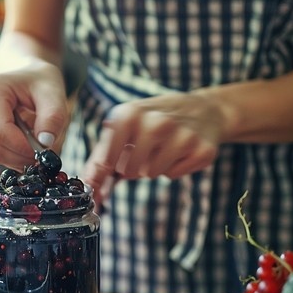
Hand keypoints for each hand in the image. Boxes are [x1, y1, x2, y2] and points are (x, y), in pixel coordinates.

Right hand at [0, 60, 68, 170]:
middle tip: (45, 153)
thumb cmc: (41, 81)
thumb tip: (45, 143)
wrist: (31, 77)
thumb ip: (53, 116)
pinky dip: (16, 157)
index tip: (44, 149)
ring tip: (39, 147)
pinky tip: (30, 146)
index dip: (22, 147)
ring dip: (19, 158)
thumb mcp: (54, 92)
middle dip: (21, 155)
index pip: (0, 132)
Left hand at [82, 91, 224, 203]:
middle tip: (143, 151)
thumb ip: (103, 153)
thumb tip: (89, 182)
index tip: (113, 161)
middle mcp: (156, 122)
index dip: (110, 163)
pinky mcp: (202, 150)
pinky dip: (173, 168)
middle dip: (133, 167)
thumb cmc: (153, 120)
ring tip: (163, 147)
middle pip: (129, 170)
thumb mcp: (126, 125)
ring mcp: (182, 136)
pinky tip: (180, 150)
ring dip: (154, 167)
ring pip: (152, 173)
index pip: (108, 155)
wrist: (203, 109)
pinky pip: (173, 175)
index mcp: (130, 113)